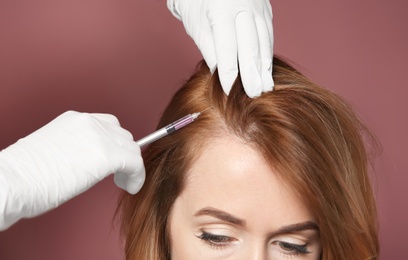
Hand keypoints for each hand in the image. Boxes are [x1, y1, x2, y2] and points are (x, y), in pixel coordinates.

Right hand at [0, 111, 144, 229]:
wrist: (11, 181)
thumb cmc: (24, 176)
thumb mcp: (54, 151)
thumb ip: (76, 149)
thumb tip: (88, 161)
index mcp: (74, 120)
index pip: (107, 125)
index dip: (114, 143)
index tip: (113, 161)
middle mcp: (89, 122)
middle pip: (122, 135)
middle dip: (124, 153)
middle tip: (119, 174)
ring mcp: (99, 136)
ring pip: (131, 147)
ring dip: (131, 166)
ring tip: (123, 182)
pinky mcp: (108, 154)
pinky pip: (136, 163)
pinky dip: (138, 176)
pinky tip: (130, 187)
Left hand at [168, 0, 273, 96]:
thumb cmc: (197, 4)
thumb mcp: (198, 27)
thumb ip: (211, 51)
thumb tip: (221, 77)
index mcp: (221, 8)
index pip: (227, 47)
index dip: (229, 71)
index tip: (230, 91)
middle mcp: (243, 5)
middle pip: (251, 44)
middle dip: (252, 72)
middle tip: (254, 94)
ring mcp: (258, 5)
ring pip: (264, 40)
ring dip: (265, 66)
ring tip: (265, 87)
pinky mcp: (265, 9)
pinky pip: (268, 34)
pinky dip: (267, 54)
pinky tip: (266, 70)